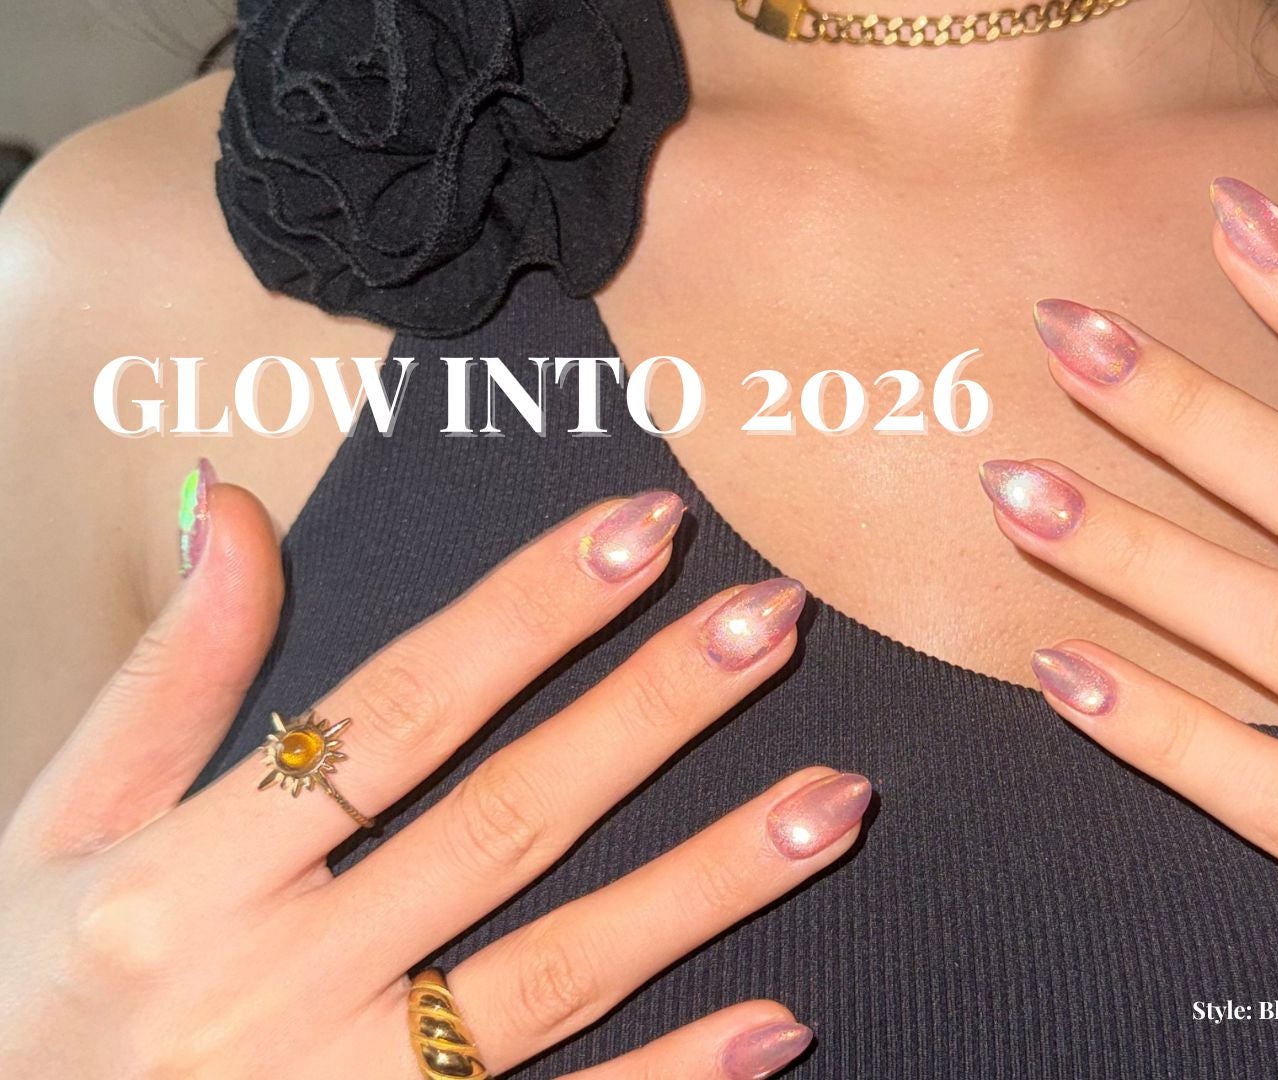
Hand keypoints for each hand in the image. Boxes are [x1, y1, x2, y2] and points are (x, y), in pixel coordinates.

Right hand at [0, 479, 864, 1078]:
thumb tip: (237, 506)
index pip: (392, 715)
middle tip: (778, 622)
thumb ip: (165, 680)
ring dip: (705, 888)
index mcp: (184, 879)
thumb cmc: (32, 998)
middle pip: (501, 826)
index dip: (526, 616)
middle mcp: (269, 986)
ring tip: (835, 800)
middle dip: (650, 717)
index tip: (645, 530)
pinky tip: (777, 1022)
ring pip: (556, 973)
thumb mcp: (57, 835)